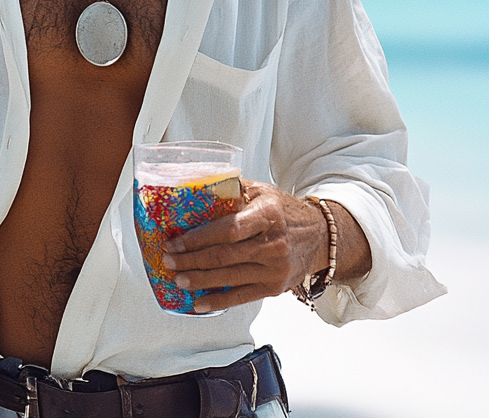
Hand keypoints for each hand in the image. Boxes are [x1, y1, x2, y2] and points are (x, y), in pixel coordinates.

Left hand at [161, 180, 328, 312]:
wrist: (319, 236)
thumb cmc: (284, 211)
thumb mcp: (261, 191)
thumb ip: (231, 189)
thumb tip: (195, 187)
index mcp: (267, 215)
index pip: (228, 230)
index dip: (199, 238)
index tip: (176, 241)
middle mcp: (273, 244)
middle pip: (224, 256)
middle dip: (191, 260)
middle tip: (169, 259)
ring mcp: (274, 269)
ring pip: (229, 278)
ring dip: (199, 280)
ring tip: (177, 278)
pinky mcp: (274, 287)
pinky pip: (241, 297)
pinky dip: (218, 301)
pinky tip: (199, 302)